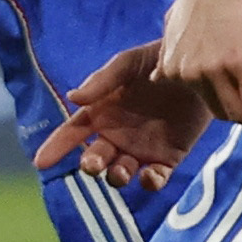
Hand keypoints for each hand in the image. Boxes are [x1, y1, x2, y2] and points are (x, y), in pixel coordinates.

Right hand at [30, 40, 211, 188]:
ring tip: (121, 171)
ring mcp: (142, 149)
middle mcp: (118, 134)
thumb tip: (73, 99)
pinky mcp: (169, 158)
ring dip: (116, 177)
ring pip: (121, 173)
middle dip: (91, 164)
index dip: (56, 146)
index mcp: (103, 112)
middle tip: (93, 164)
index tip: (40, 161)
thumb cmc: (158, 59)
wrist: (201, 66)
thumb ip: (101, 81)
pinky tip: (150, 176)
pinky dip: (150, 182)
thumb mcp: (128, 64)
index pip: (73, 132)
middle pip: (95, 158)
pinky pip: (154, 179)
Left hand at [158, 0, 241, 138]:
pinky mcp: (239, 62)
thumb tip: (156, 77)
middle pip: (221, 111)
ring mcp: (213, 70)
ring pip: (239, 110)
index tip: (241, 113)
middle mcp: (188, 75)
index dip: (224, 106)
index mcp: (172, 69)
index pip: (201, 102)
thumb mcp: (171, 27)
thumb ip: (166, 56)